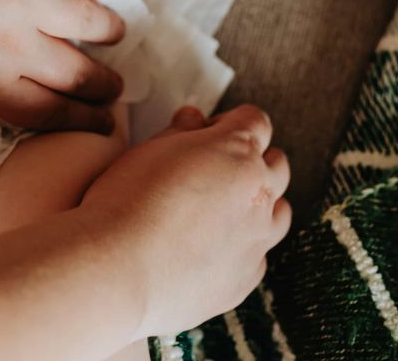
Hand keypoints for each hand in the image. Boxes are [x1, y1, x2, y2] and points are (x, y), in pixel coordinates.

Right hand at [81, 105, 291, 338]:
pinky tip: (208, 248)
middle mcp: (257, 193)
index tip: (209, 132)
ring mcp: (256, 239)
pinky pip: (258, 254)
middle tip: (214, 169)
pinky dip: (242, 246)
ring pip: (279, 211)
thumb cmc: (125, 204)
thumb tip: (194, 120)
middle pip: (276, 164)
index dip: (231, 122)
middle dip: (251, 160)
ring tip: (220, 210)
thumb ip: (180, 130)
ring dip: (258, 203)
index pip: (256, 122)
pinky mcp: (246, 277)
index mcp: (235, 151)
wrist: (117, 270)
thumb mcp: (148, 149)